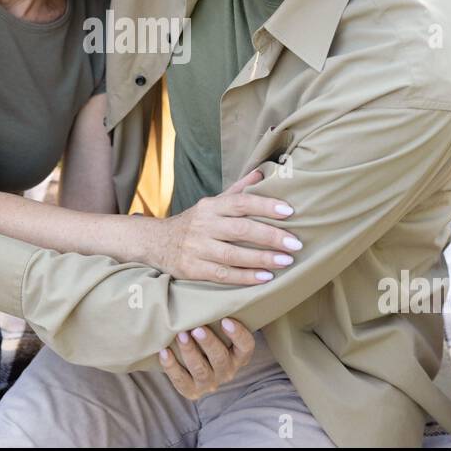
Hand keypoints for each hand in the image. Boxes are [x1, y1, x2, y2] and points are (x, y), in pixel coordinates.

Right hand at [152, 169, 300, 284]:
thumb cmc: (193, 222)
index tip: (289, 211)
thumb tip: (263, 173)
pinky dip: (245, 277)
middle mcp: (203, 225)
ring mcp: (196, 248)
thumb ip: (237, 190)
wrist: (155, 242)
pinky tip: (265, 278)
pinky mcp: (192, 269)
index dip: (265, 206)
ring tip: (286, 261)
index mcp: (210, 206)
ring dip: (261, 258)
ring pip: (232, 255)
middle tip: (296, 243)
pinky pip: (222, 275)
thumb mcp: (211, 203)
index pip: (240, 202)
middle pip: (240, 230)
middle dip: (270, 236)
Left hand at [158, 319, 255, 399]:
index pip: (246, 347)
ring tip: (180, 335)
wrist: (190, 363)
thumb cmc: (206, 335)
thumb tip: (222, 285)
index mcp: (239, 356)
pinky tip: (164, 351)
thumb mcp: (217, 328)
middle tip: (197, 328)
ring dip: (190, 352)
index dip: (238, 335)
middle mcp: (227, 371)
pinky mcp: (191, 391)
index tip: (226, 320)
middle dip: (208, 343)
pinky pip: (181, 381)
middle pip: (221, 358)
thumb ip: (218, 315)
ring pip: (201, 370)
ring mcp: (210, 383)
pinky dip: (171, 366)